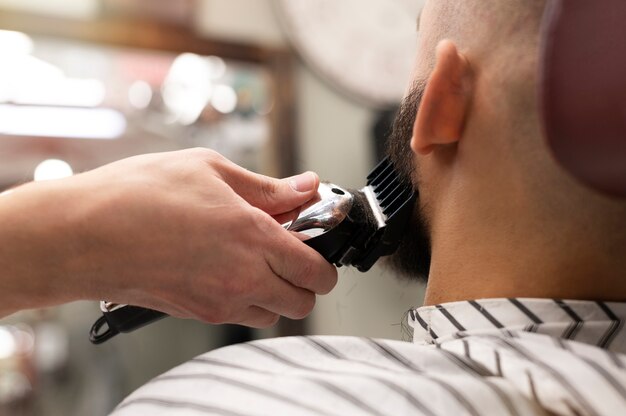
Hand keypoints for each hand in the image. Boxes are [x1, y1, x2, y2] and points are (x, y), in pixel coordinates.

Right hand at [0, 149, 337, 325]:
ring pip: (274, 312)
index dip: (325, 258)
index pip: (316, 269)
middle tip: (288, 247)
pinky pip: (240, 314)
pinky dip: (246, 297)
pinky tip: (224, 265)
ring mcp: (220, 301)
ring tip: (252, 256)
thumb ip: (267, 187)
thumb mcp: (209, 170)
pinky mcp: (197, 314)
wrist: (82, 236)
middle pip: (304, 300)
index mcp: (253, 236)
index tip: (316, 238)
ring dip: (276, 289)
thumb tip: (305, 187)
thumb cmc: (138, 196)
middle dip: (306, 278)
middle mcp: (243, 277)